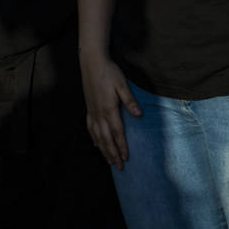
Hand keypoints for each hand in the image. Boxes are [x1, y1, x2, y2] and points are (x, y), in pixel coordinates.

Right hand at [80, 51, 141, 169]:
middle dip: (112, 153)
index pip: (117, 132)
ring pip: (97, 135)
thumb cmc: (109, 72)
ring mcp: (92, 110)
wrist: (92, 62)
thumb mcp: (122, 84)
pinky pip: (90, 127)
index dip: (122, 146)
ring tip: (109, 161)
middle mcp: (99, 112)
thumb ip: (130, 101)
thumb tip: (139, 115)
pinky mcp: (89, 107)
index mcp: (109, 108)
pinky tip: (96, 144)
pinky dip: (93, 138)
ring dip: (103, 149)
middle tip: (119, 167)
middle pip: (106, 138)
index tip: (126, 158)